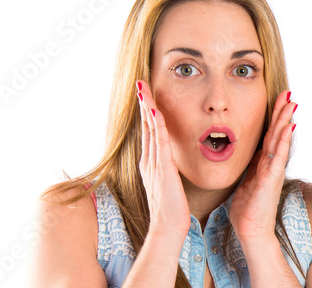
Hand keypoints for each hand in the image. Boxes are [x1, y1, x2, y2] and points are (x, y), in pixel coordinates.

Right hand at [136, 80, 190, 238]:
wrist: (167, 228)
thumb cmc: (171, 208)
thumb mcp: (167, 184)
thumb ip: (166, 170)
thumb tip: (169, 160)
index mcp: (150, 163)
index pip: (149, 132)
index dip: (147, 112)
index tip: (146, 95)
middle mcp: (149, 160)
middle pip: (145, 126)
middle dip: (143, 104)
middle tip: (141, 84)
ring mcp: (153, 164)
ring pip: (150, 129)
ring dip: (146, 107)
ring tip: (143, 88)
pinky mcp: (162, 168)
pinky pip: (159, 142)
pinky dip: (156, 124)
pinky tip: (154, 110)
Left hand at [229, 90, 296, 244]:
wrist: (249, 230)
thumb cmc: (247, 208)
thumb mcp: (247, 180)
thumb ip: (251, 165)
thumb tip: (251, 151)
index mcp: (264, 163)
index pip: (270, 135)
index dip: (274, 117)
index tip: (278, 99)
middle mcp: (271, 164)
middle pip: (278, 133)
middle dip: (282, 112)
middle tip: (288, 93)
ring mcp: (273, 171)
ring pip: (280, 140)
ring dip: (285, 120)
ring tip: (291, 103)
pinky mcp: (271, 179)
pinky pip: (279, 155)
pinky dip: (285, 139)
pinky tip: (289, 126)